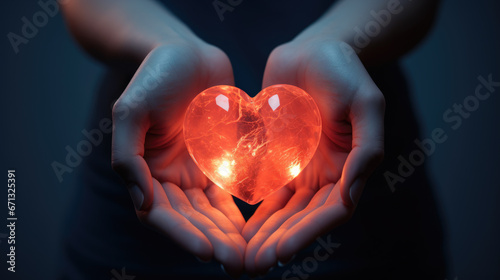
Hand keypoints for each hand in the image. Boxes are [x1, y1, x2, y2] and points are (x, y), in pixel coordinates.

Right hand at [111, 41, 245, 275]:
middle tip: (237, 263)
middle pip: (190, 220)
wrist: (187, 54)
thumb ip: (127, 155)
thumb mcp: (131, 109)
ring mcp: (195, 171)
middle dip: (212, 242)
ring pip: (211, 213)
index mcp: (145, 170)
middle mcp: (169, 177)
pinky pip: (229, 194)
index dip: (182, 234)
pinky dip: (238, 214)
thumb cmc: (155, 77)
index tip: (207, 251)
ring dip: (227, 237)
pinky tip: (254, 231)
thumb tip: (141, 202)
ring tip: (249, 257)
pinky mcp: (219, 162)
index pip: (160, 213)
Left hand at [243, 38, 384, 273]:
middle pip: (302, 219)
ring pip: (283, 211)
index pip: (330, 212)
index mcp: (349, 167)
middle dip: (279, 242)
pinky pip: (267, 190)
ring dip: (264, 235)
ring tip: (241, 255)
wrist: (313, 50)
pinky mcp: (280, 158)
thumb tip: (352, 195)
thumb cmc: (343, 71)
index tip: (279, 251)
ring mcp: (302, 168)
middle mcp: (326, 174)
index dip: (306, 233)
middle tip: (252, 266)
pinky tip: (236, 227)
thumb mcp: (365, 102)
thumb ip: (366, 147)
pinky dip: (255, 210)